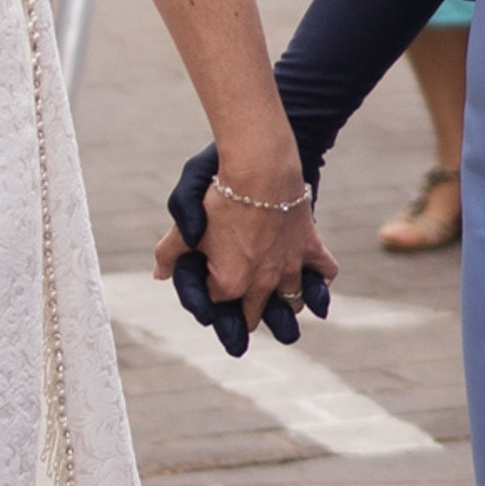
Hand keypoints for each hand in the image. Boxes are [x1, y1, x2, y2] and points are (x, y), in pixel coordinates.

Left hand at [164, 130, 330, 352]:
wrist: (260, 169)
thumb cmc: (220, 197)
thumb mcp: (187, 227)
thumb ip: (169, 254)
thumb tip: (160, 274)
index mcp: (230, 284)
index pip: (216, 304)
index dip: (209, 291)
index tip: (208, 277)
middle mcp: (263, 284)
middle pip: (253, 316)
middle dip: (243, 312)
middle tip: (239, 301)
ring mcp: (290, 268)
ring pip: (292, 304)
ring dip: (282, 302)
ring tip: (274, 294)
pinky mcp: (311, 248)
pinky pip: (324, 273)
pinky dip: (320, 279)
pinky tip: (312, 277)